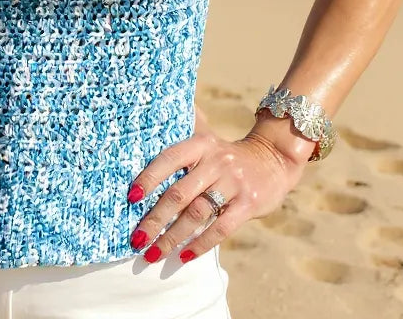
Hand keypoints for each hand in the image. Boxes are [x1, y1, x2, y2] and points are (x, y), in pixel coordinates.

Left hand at [127, 128, 307, 262]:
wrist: (272, 160)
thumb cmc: (227, 158)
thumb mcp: (207, 145)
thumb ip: (181, 153)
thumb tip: (139, 170)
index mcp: (200, 145)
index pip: (169, 159)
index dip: (149, 178)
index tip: (131, 198)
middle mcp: (215, 161)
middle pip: (179, 193)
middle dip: (155, 219)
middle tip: (137, 239)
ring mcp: (233, 182)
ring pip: (196, 214)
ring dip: (172, 237)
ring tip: (154, 254)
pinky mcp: (249, 203)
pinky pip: (220, 228)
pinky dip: (200, 244)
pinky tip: (184, 256)